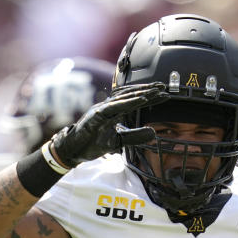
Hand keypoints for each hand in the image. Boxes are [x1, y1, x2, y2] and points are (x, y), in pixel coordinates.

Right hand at [49, 83, 168, 167]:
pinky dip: (128, 103)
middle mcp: (108, 107)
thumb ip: (135, 136)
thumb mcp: (119, 141)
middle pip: (131, 95)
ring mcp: (101, 109)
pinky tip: (140, 100)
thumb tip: (154, 133)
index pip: (134, 101)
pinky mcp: (96, 115)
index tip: (164, 94)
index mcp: (114, 111)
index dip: (149, 96)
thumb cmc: (92, 143)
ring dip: (141, 94)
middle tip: (165, 86)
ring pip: (124, 98)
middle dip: (148, 90)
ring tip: (156, 91)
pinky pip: (114, 107)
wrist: (72, 151)